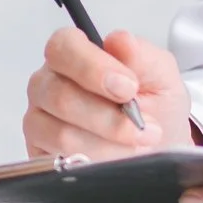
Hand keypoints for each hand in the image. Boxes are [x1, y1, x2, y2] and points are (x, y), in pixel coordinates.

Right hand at [23, 27, 192, 159]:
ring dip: (108, 143)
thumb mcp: (161, 77)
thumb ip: (143, 56)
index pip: (63, 48)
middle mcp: (49, 85)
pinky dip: (98, 162)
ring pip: (62, 134)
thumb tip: (120, 41)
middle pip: (60, 95)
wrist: (158, 150)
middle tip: (142, 124)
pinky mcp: (41, 155)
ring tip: (137, 143)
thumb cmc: (155, 109)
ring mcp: (41, 121)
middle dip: (109, 117)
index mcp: (73, 55)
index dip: (93, 68)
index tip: (128, 88)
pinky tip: (118, 157)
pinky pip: (62, 161)